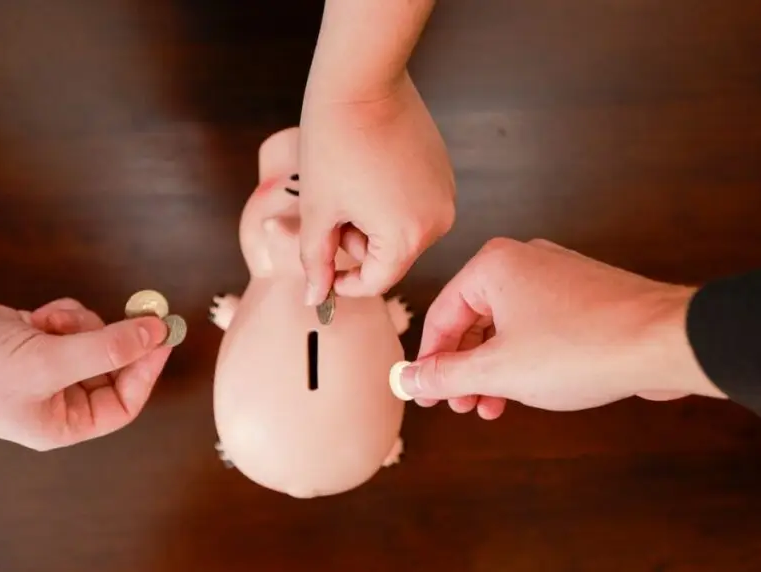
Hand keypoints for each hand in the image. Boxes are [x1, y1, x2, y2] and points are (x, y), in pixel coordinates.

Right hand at [0, 290, 172, 449]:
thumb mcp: (46, 362)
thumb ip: (106, 348)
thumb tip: (156, 334)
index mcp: (60, 422)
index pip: (124, 402)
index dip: (147, 369)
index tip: (164, 334)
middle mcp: (55, 397)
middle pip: (112, 366)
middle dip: (115, 339)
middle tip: (136, 312)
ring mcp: (43, 364)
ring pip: (92, 337)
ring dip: (82, 322)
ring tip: (51, 321)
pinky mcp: (30, 334)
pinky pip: (70, 320)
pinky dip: (63, 313)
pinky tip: (39, 314)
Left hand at [298, 71, 454, 303]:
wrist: (361, 84)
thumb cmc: (334, 146)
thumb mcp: (318, 212)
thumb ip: (317, 261)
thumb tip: (316, 299)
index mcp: (408, 237)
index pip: (377, 282)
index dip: (344, 282)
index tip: (324, 270)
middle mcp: (438, 221)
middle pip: (391, 257)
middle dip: (357, 242)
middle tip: (333, 208)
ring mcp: (445, 194)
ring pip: (401, 231)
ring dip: (371, 222)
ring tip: (350, 186)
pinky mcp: (443, 171)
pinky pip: (413, 204)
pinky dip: (388, 200)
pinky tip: (369, 170)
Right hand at [398, 238, 725, 417]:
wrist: (663, 342)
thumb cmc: (584, 346)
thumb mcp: (498, 370)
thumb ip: (445, 374)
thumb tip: (409, 378)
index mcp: (493, 266)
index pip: (442, 316)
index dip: (430, 362)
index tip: (426, 394)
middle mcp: (523, 260)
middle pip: (473, 320)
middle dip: (465, 370)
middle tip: (462, 406)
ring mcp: (557, 276)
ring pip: (507, 327)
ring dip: (495, 371)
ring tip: (493, 407)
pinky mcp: (584, 297)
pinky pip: (539, 327)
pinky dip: (526, 359)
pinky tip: (530, 390)